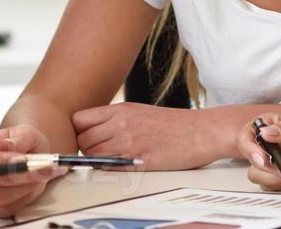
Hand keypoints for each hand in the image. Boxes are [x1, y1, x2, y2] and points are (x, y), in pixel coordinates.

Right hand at [0, 125, 66, 219]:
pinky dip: (25, 199)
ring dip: (26, 188)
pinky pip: (9, 209)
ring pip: (2, 200)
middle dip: (22, 178)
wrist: (29, 155)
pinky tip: (33, 186)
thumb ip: (21, 138)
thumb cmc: (25, 144)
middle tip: (44, 170)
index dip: (5, 163)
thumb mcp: (28, 133)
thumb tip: (13, 148)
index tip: (25, 161)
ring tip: (40, 176)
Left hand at [72, 103, 220, 170]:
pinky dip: (111, 170)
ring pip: (93, 156)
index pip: (79, 119)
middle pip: (82, 139)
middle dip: (86, 149)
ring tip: (113, 159)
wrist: (201, 131)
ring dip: (98, 161)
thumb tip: (92, 132)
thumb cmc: (173, 124)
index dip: (79, 131)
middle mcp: (121, 123)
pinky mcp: (139, 160)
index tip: (86, 137)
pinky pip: (110, 168)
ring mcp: (129, 142)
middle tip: (100, 152)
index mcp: (121, 109)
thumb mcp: (140, 112)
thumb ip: (115, 119)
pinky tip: (123, 166)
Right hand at [240, 115, 280, 188]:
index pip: (249, 134)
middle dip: (266, 167)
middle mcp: (273, 143)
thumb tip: (265, 132)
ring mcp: (279, 161)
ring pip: (258, 174)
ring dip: (275, 178)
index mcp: (274, 124)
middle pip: (251, 158)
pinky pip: (272, 185)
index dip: (251, 147)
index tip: (263, 158)